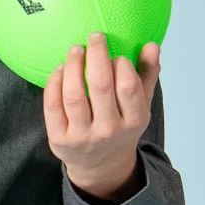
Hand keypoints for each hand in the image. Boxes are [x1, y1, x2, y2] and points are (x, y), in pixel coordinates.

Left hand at [45, 33, 159, 201]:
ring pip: (74, 95)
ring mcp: (82, 137)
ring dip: (73, 66)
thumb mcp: (140, 106)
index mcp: (133, 121)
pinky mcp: (59, 139)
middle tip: (95, 37)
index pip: (128, 87)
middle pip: (100, 86)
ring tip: (75, 50)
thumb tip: (151, 46)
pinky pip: (53, 105)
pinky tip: (60, 69)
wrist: (100, 166)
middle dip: (97, 55)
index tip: (115, 55)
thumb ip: (147, 75)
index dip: (121, 65)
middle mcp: (108, 131)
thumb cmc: (121, 127)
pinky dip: (54, 83)